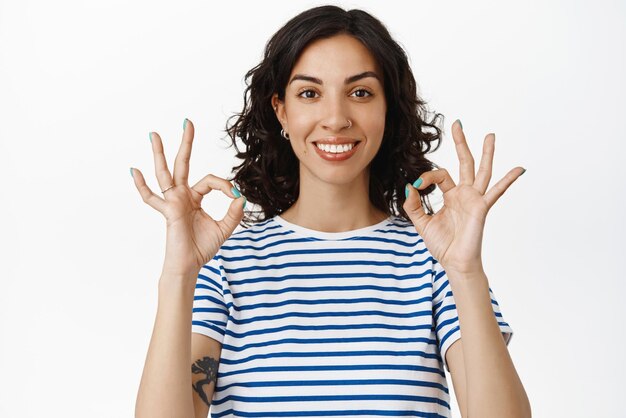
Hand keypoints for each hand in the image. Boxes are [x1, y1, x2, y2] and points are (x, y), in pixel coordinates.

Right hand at [130, 119, 245, 277]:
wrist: (190, 264)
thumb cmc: (202, 247)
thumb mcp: (225, 228)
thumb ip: (233, 213)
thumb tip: (240, 196)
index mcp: (194, 197)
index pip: (210, 180)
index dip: (224, 185)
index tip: (234, 195)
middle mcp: (181, 195)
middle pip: (183, 164)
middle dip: (186, 143)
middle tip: (187, 122)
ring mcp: (173, 202)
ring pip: (165, 173)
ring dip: (160, 153)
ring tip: (154, 134)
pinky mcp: (168, 211)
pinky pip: (151, 198)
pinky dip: (142, 186)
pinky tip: (134, 171)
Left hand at [403, 120, 524, 274]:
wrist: (454, 262)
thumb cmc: (442, 244)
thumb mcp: (421, 222)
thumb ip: (414, 205)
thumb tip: (409, 187)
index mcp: (450, 196)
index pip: (439, 175)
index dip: (426, 177)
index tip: (416, 187)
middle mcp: (464, 194)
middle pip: (464, 162)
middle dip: (461, 143)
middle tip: (458, 124)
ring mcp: (474, 199)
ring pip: (482, 170)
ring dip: (486, 153)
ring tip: (490, 135)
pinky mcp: (481, 207)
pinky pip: (497, 191)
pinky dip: (508, 180)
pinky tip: (519, 169)